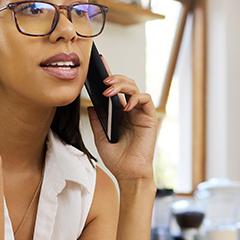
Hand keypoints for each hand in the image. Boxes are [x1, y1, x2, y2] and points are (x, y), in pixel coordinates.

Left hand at [87, 60, 157, 183]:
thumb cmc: (117, 159)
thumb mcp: (100, 137)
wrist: (129, 174)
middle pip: (125, 85)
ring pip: (135, 88)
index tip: (98, 64)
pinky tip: (125, 105)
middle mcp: (131, 110)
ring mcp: (140, 113)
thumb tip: (90, 105)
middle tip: (103, 80)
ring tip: (109, 90)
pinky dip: (136, 98)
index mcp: (119, 113)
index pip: (115, 90)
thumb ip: (97, 121)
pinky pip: (145, 100)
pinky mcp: (149, 118)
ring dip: (122, 85)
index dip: (108, 76)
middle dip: (114, 79)